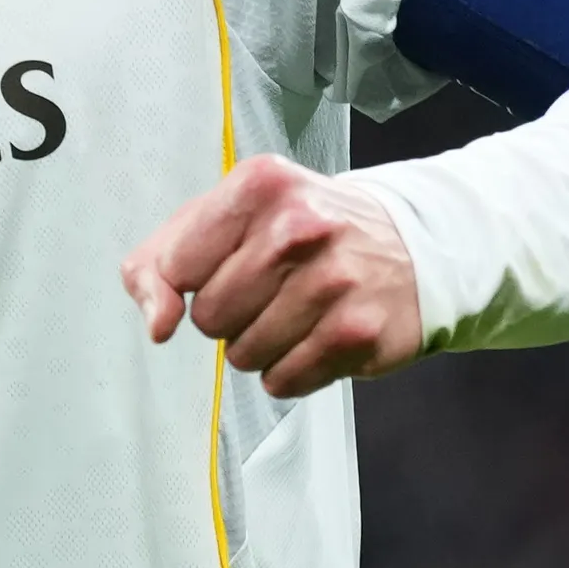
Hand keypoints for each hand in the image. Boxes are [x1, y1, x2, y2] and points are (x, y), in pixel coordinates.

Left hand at [120, 154, 425, 397]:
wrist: (411, 246)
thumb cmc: (304, 230)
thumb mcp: (226, 216)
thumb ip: (162, 260)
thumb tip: (157, 322)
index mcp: (260, 186)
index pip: (176, 266)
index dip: (188, 282)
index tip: (218, 270)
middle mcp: (300, 227)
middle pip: (209, 317)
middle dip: (229, 315)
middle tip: (270, 289)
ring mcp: (335, 280)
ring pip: (243, 355)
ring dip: (259, 346)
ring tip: (295, 312)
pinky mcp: (359, 332)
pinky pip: (284, 381)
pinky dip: (290, 370)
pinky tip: (315, 337)